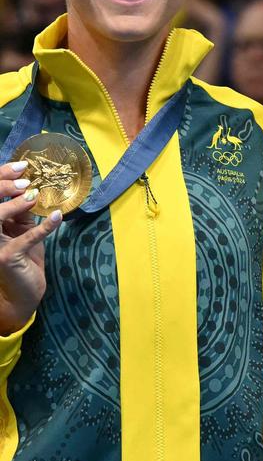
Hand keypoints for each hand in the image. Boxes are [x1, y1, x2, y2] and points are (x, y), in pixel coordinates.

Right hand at [0, 161, 61, 334]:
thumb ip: (23, 213)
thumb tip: (33, 190)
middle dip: (4, 186)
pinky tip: (58, 217)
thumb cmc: (23, 261)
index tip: (22, 165)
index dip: (2, 177)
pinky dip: (44, 227)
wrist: (22, 294)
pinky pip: (26, 239)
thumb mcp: (22, 232)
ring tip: (33, 195)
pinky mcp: (7, 258)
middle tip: (26, 179)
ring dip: (15, 204)